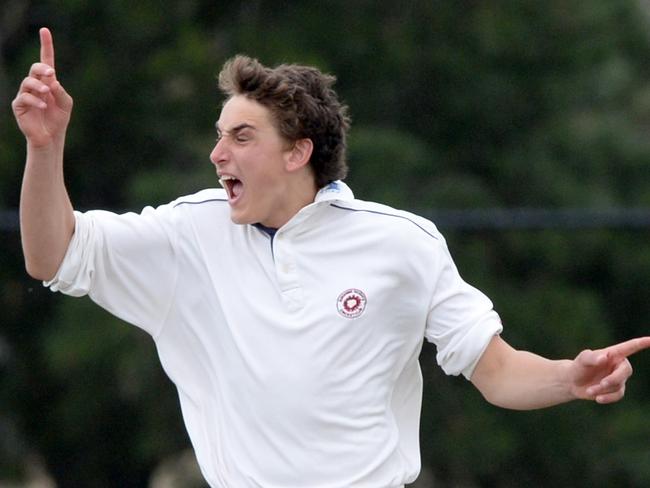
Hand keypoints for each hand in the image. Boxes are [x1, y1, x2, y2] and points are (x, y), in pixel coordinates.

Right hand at [11, 27, 72, 147]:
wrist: (51, 136)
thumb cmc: (58, 119)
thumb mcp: (66, 104)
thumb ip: (61, 92)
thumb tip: (52, 82)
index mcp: (48, 81)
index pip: (46, 60)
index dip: (46, 45)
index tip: (44, 30)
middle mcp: (35, 85)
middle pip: (35, 68)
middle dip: (42, 68)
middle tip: (51, 73)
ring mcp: (25, 94)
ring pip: (28, 81)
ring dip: (39, 85)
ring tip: (47, 92)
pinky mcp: (19, 105)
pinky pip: (24, 97)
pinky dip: (35, 100)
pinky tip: (43, 106)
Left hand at [569, 336, 649, 403]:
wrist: (573, 382)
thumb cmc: (579, 367)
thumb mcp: (582, 360)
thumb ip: (592, 357)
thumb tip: (604, 357)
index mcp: (613, 354)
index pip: (630, 347)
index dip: (641, 343)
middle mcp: (619, 365)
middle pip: (626, 371)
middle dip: (614, 379)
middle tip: (602, 383)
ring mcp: (619, 378)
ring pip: (618, 385)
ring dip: (603, 389)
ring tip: (589, 390)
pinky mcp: (617, 389)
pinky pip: (618, 395)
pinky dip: (607, 397)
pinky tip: (597, 398)